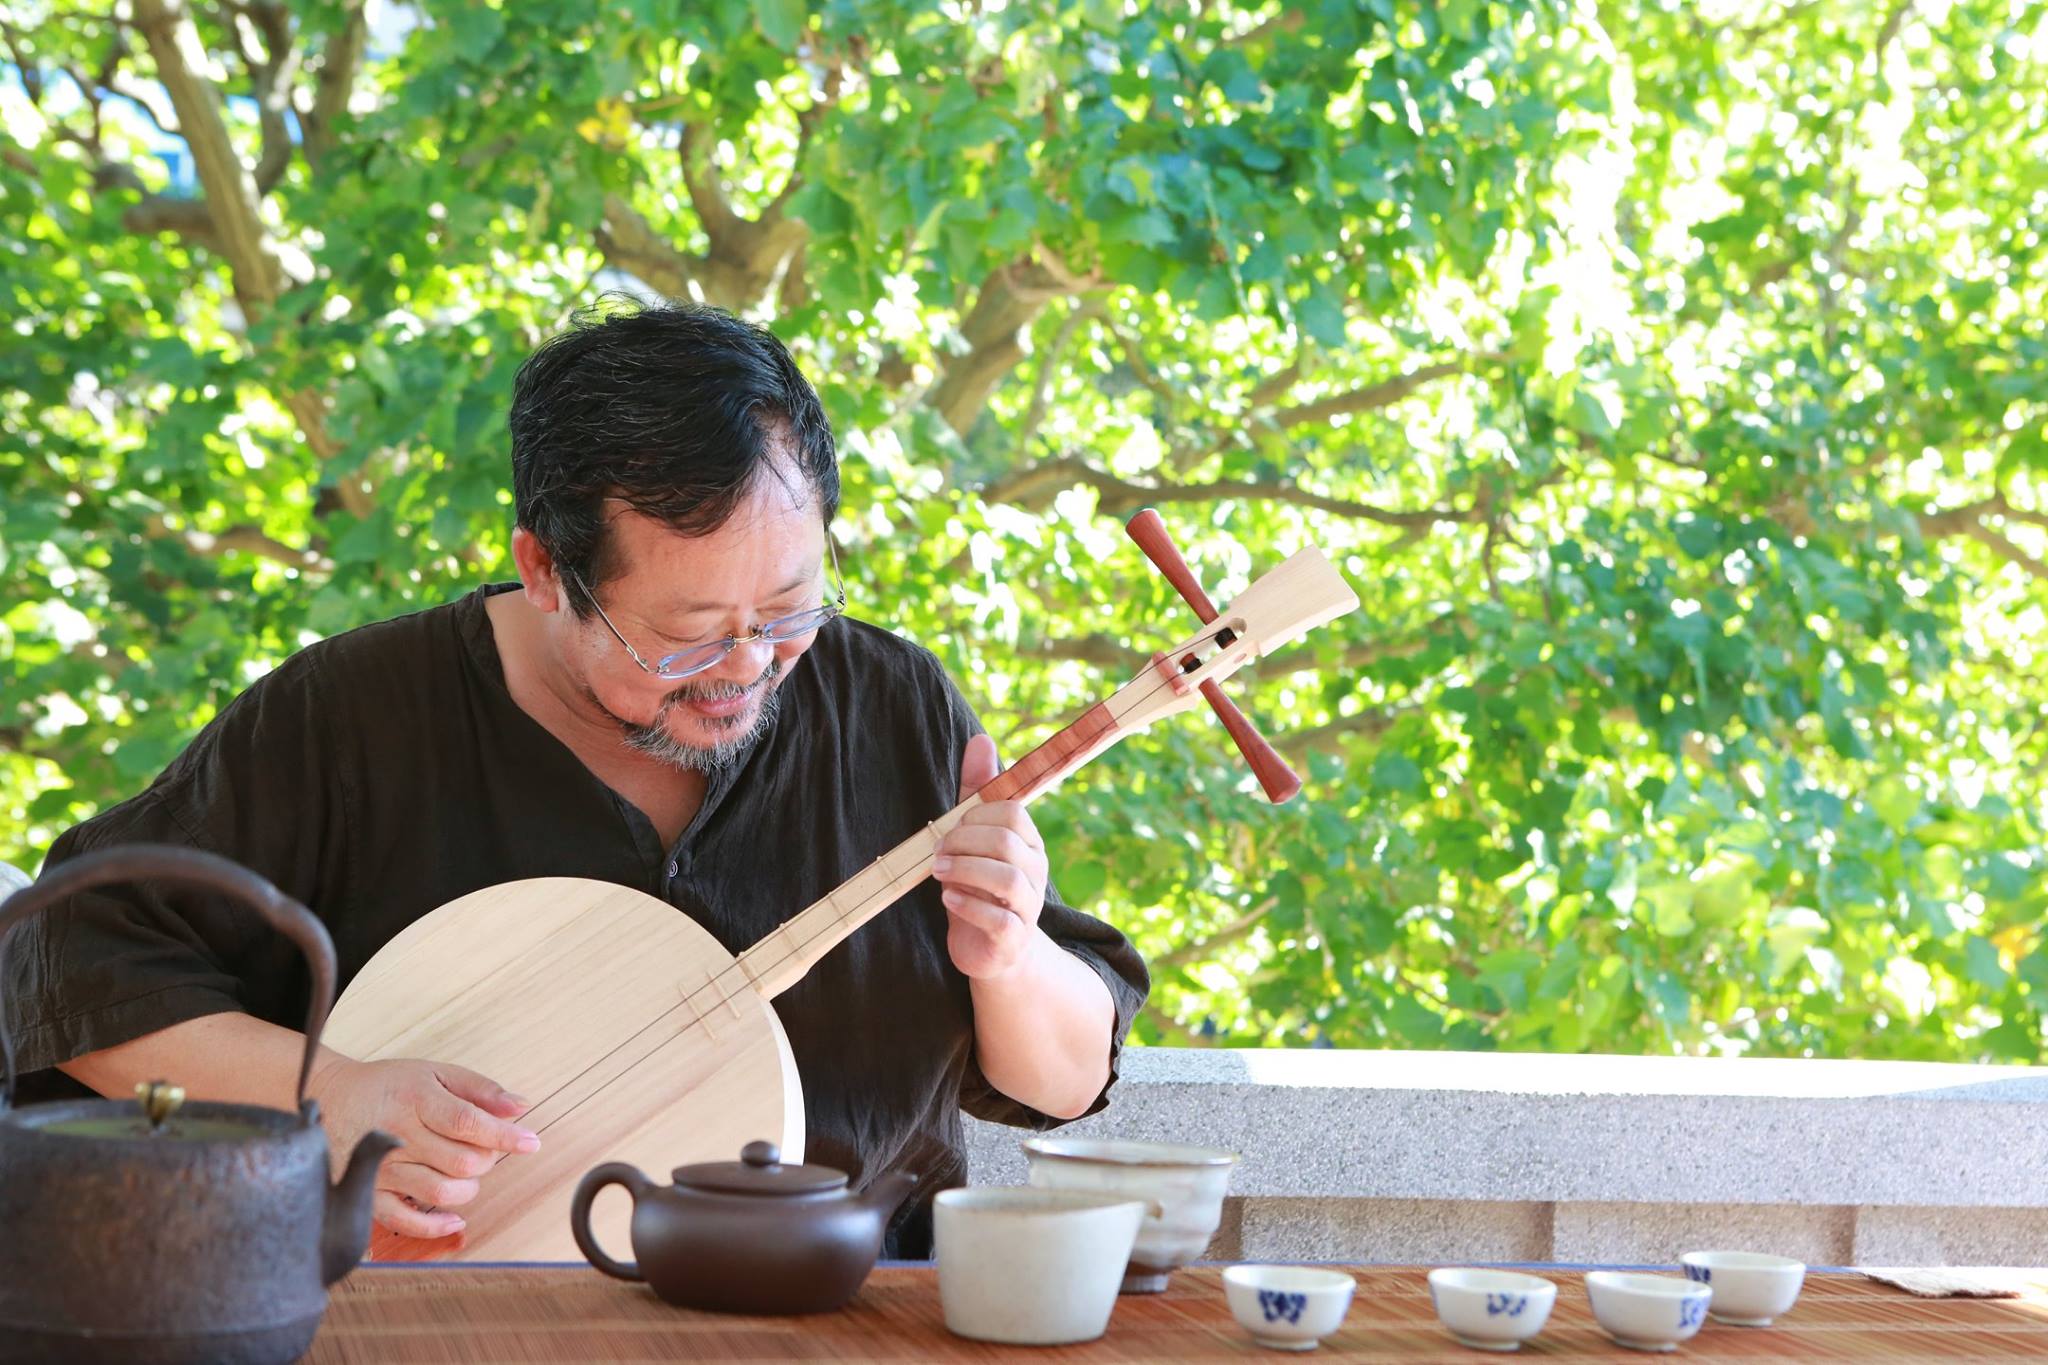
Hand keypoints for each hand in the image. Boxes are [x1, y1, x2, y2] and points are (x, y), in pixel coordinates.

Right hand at [308, 1056, 539, 1238]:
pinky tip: (454, 1217)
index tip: (531, 1142)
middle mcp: (397, 1135)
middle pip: (460, 1161)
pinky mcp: (367, 1193)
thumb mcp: (435, 1072)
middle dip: (486, 1160)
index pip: (468, 1122)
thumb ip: (480, 1089)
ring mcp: (381, 1168)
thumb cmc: (391, 1085)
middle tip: (484, 1151)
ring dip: (468, 1189)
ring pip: (440, 1192)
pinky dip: (436, 1226)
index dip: (504, 1136)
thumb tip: (521, 1106)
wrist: (332, 1097)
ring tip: (466, 1173)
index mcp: (416, 1099)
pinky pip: (406, 1221)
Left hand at [935, 733, 1050, 980]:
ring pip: (1007, 878)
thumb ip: (977, 791)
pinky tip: (948, 900)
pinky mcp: (1013, 939)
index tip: (950, 827)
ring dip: (963, 870)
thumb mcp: (975, 837)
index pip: (1012, 813)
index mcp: (1029, 843)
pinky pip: (999, 918)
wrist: (993, 951)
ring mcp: (1028, 907)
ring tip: (938, 873)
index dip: (976, 815)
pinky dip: (968, 905)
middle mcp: (1035, 873)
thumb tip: (981, 738)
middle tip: (937, 852)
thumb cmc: (980, 886)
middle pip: (1007, 843)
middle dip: (963, 842)